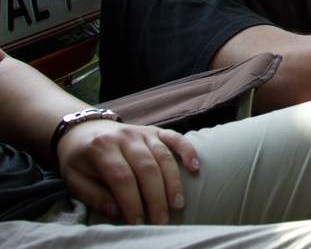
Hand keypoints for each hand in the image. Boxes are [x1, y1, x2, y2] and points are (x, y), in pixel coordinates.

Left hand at [56, 119, 198, 224]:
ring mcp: (142, 132)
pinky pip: (175, 138)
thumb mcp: (74, 179)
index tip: (138, 222)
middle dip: (156, 197)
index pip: (121, 177)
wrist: (83, 129)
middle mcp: (125, 137)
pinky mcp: (155, 130)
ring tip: (177, 205)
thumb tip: (116, 211)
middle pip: (146, 168)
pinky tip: (194, 167)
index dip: (132, 201)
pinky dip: (187, 150)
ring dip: (173, 182)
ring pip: (163, 156)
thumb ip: (93, 195)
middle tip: (162, 220)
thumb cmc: (79, 159)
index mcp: (101, 148)